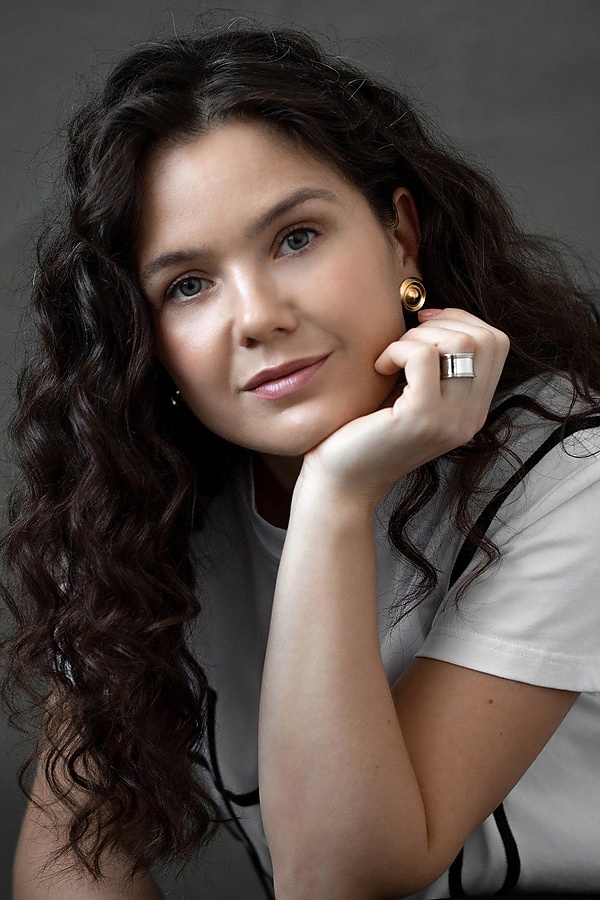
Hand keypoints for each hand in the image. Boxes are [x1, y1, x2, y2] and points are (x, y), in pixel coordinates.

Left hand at [298, 308, 509, 504]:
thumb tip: (430, 314)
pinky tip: (379, 368)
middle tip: (404, 343)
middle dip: (441, 324)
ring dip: (416, 338)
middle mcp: (470, 418)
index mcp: (473, 411)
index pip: (496, 344)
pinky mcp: (421, 418)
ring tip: (390, 359)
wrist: (343, 481)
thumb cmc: (367, 432)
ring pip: (459, 342)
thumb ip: (433, 364)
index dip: (461, 320)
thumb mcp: (411, 394)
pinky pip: (423, 356)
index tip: (421, 328)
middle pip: (485, 338)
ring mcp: (450, 420)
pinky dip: (397, 350)